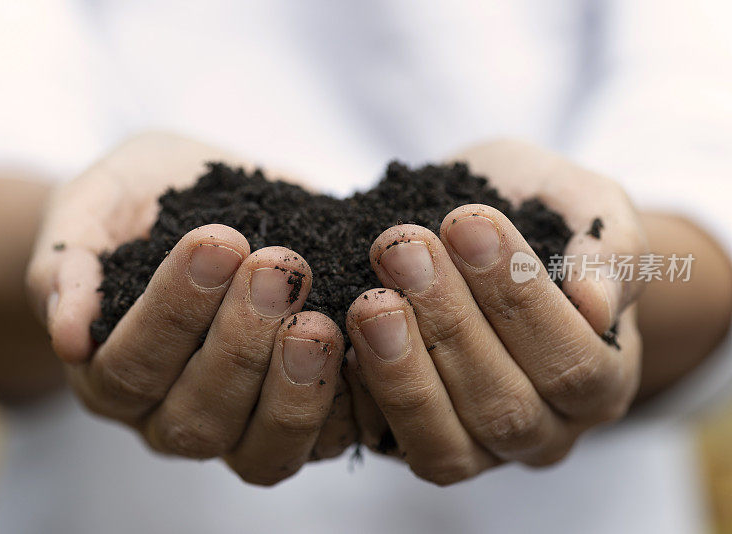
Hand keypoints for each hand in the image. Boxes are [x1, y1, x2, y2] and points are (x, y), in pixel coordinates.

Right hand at [26, 133, 354, 484]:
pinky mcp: (300, 418)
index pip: (131, 365)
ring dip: (295, 384)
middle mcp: (168, 416)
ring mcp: (238, 426)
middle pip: (198, 415)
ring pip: (263, 447)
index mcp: (110, 374)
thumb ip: (68, 263)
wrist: (192, 206)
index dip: (172, 309)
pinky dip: (352, 402)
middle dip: (241, 342)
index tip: (217, 238)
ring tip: (324, 317)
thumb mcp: (93, 207)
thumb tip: (66, 331)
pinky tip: (371, 346)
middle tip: (278, 267)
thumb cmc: (135, 205)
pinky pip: (329, 440)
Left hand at [344, 140, 645, 484]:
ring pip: (446, 442)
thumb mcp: (583, 204)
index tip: (467, 222)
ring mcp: (477, 448)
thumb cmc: (535, 213)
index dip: (520, 299)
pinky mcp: (410, 444)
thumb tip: (598, 305)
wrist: (473, 225)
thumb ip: (609, 248)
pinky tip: (336, 334)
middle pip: (506, 406)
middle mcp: (544, 430)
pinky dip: (361, 394)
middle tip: (403, 248)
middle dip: (450, 322)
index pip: (573, 363)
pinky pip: (386, 442)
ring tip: (371, 297)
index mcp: (602, 380)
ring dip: (403, 367)